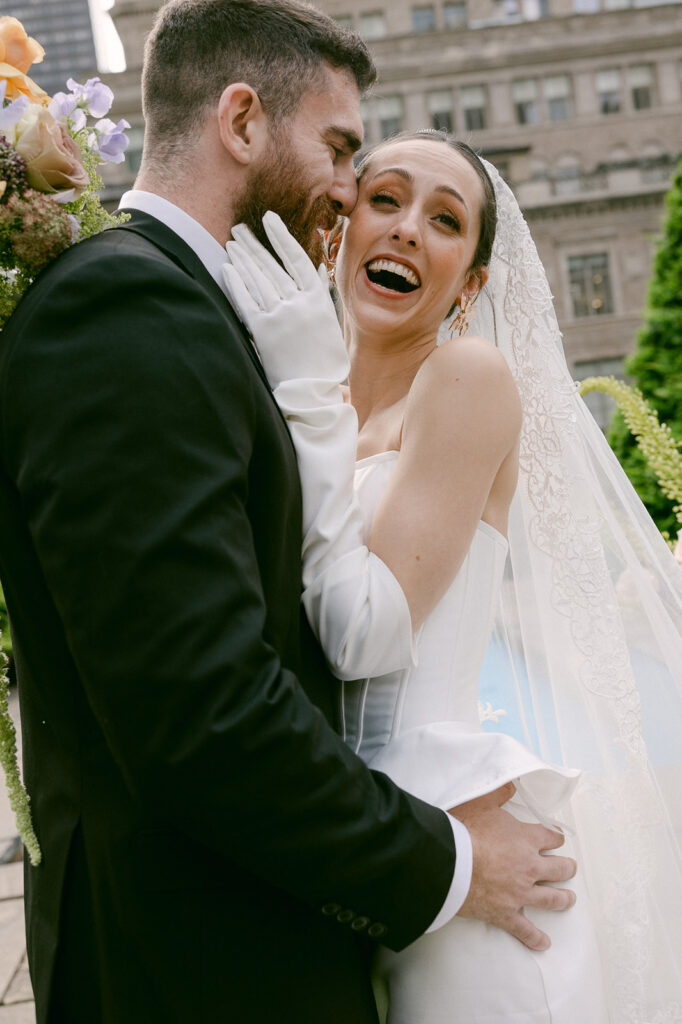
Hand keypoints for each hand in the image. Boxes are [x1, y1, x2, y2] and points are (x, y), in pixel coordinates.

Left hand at [223, 211, 348, 388]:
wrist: (313, 391)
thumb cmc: (324, 360)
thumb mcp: (329, 323)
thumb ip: (319, 294)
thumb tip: (315, 269)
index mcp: (317, 299)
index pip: (296, 258)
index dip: (281, 236)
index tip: (269, 218)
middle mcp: (298, 304)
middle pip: (271, 265)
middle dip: (254, 244)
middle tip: (240, 227)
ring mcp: (279, 317)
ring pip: (257, 280)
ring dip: (242, 258)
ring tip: (232, 243)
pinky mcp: (263, 332)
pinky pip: (245, 301)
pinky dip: (235, 283)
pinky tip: (227, 268)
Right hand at [451, 783, 576, 950]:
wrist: (449, 863)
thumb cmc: (464, 830)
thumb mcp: (481, 802)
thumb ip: (498, 792)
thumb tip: (509, 785)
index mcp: (526, 839)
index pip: (550, 838)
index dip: (555, 838)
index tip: (556, 840)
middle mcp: (530, 867)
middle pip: (559, 869)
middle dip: (566, 868)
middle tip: (568, 868)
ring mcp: (520, 893)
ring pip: (551, 899)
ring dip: (562, 899)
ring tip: (568, 900)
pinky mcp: (506, 913)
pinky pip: (525, 930)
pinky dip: (535, 938)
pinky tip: (543, 943)